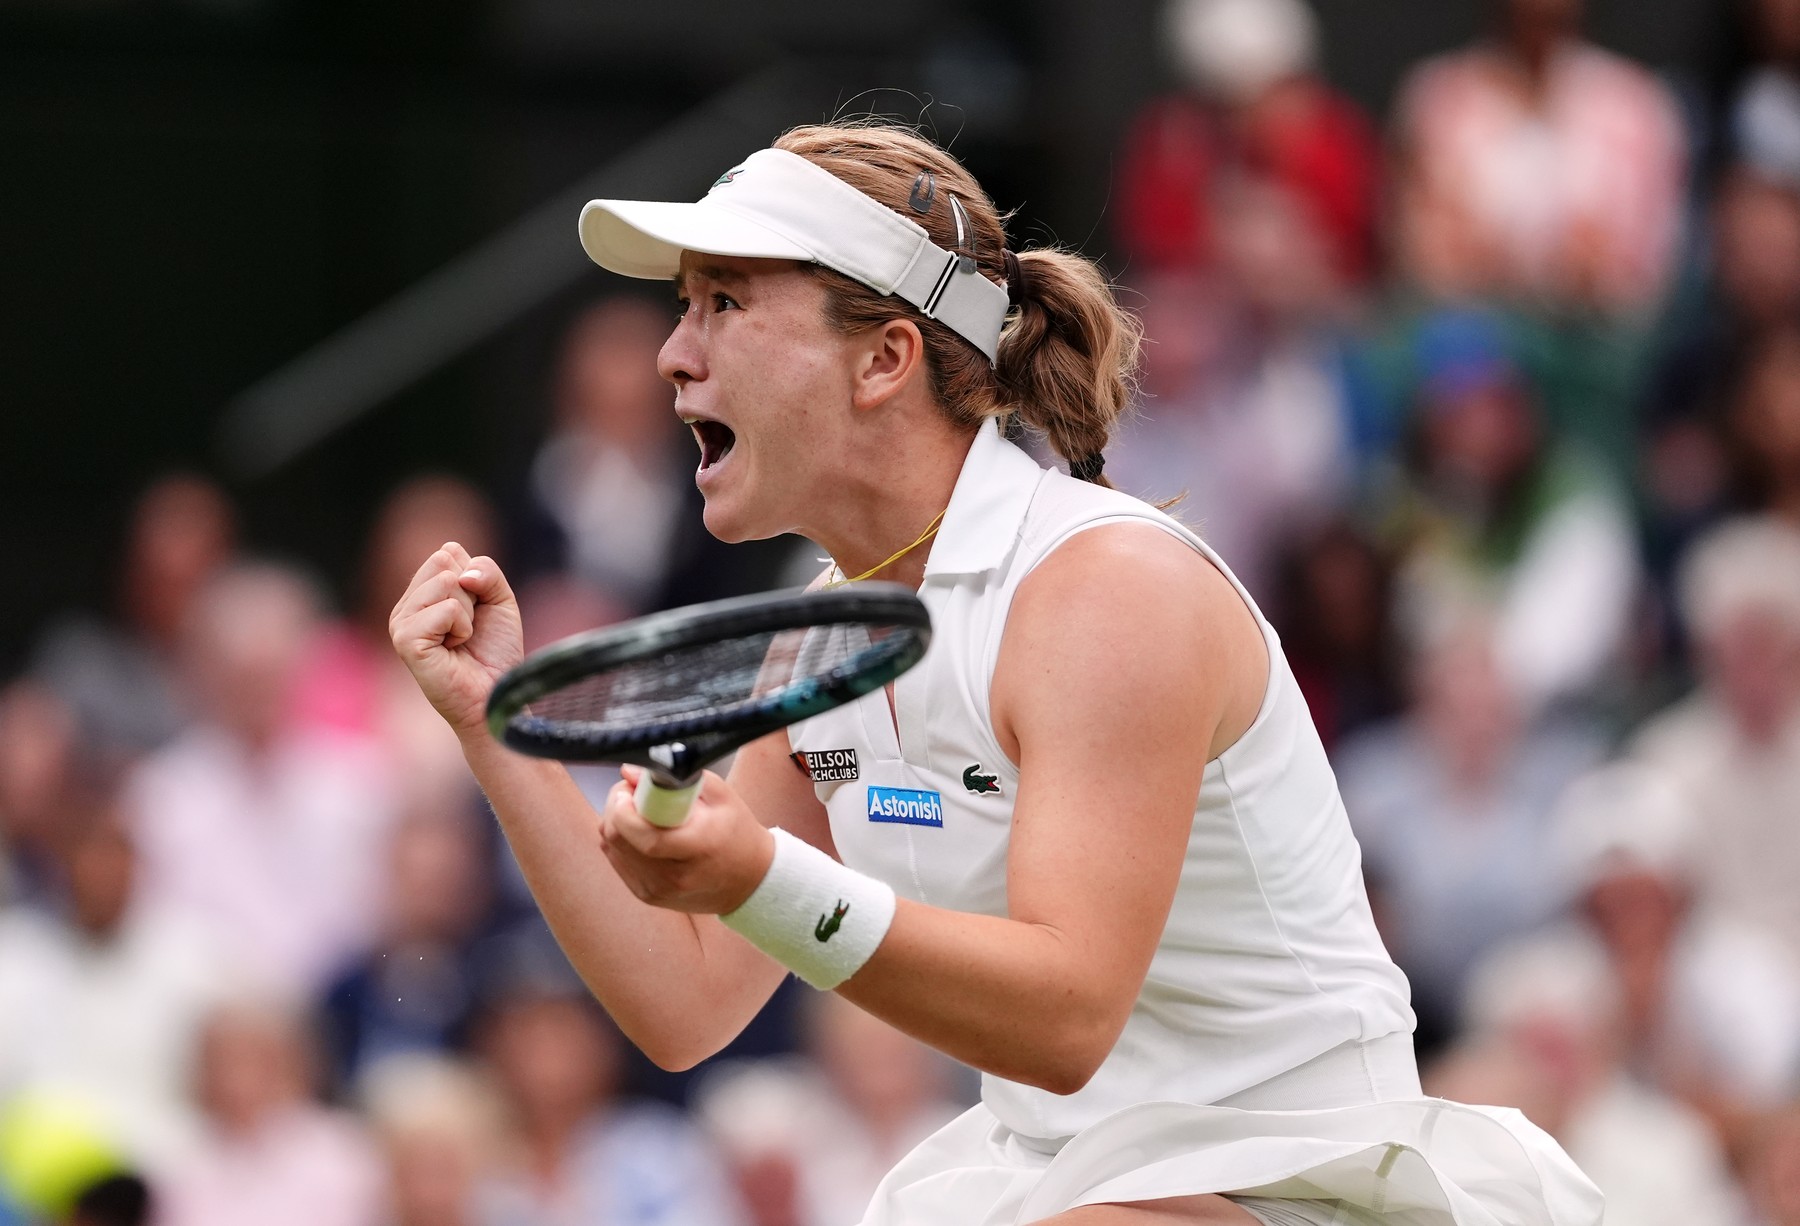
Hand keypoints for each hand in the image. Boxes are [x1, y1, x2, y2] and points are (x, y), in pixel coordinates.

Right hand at [389, 542, 523, 738]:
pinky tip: (454, 648)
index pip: (448, 552)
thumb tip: (461, 574)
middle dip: (472, 594)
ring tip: (461, 639)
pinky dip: (462, 627)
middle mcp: (406, 604)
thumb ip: (486, 570)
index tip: (477, 612)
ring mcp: (401, 621)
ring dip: (468, 613)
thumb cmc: (495, 652)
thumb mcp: (500, 599)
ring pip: (446, 582)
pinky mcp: (405, 640)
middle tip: (469, 627)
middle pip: (444, 562)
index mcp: (422, 591)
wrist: (495, 694)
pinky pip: (445, 609)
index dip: (476, 579)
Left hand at [598, 766, 775, 914]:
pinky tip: (640, 832)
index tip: (631, 788)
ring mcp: (657, 890)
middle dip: (616, 807)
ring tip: (639, 811)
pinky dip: (621, 840)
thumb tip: (630, 772)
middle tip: (633, 793)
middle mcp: (674, 875)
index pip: (643, 834)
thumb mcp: (720, 796)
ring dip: (616, 822)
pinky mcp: (647, 895)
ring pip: (610, 848)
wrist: (749, 882)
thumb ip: (676, 779)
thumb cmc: (736, 833)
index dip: (624, 807)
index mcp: (698, 846)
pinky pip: (616, 860)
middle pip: (617, 839)